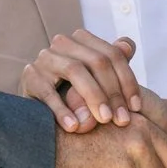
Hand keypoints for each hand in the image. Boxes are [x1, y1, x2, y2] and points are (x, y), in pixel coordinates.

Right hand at [21, 29, 143, 130]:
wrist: (38, 111)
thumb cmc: (74, 95)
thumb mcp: (98, 82)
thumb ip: (114, 64)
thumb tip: (128, 47)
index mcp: (83, 40)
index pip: (112, 54)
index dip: (127, 80)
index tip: (136, 107)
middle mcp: (63, 43)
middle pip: (97, 61)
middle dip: (113, 92)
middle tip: (121, 120)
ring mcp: (45, 58)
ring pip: (76, 69)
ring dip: (93, 97)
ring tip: (103, 120)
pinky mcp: (30, 75)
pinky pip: (48, 91)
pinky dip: (62, 110)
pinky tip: (74, 127)